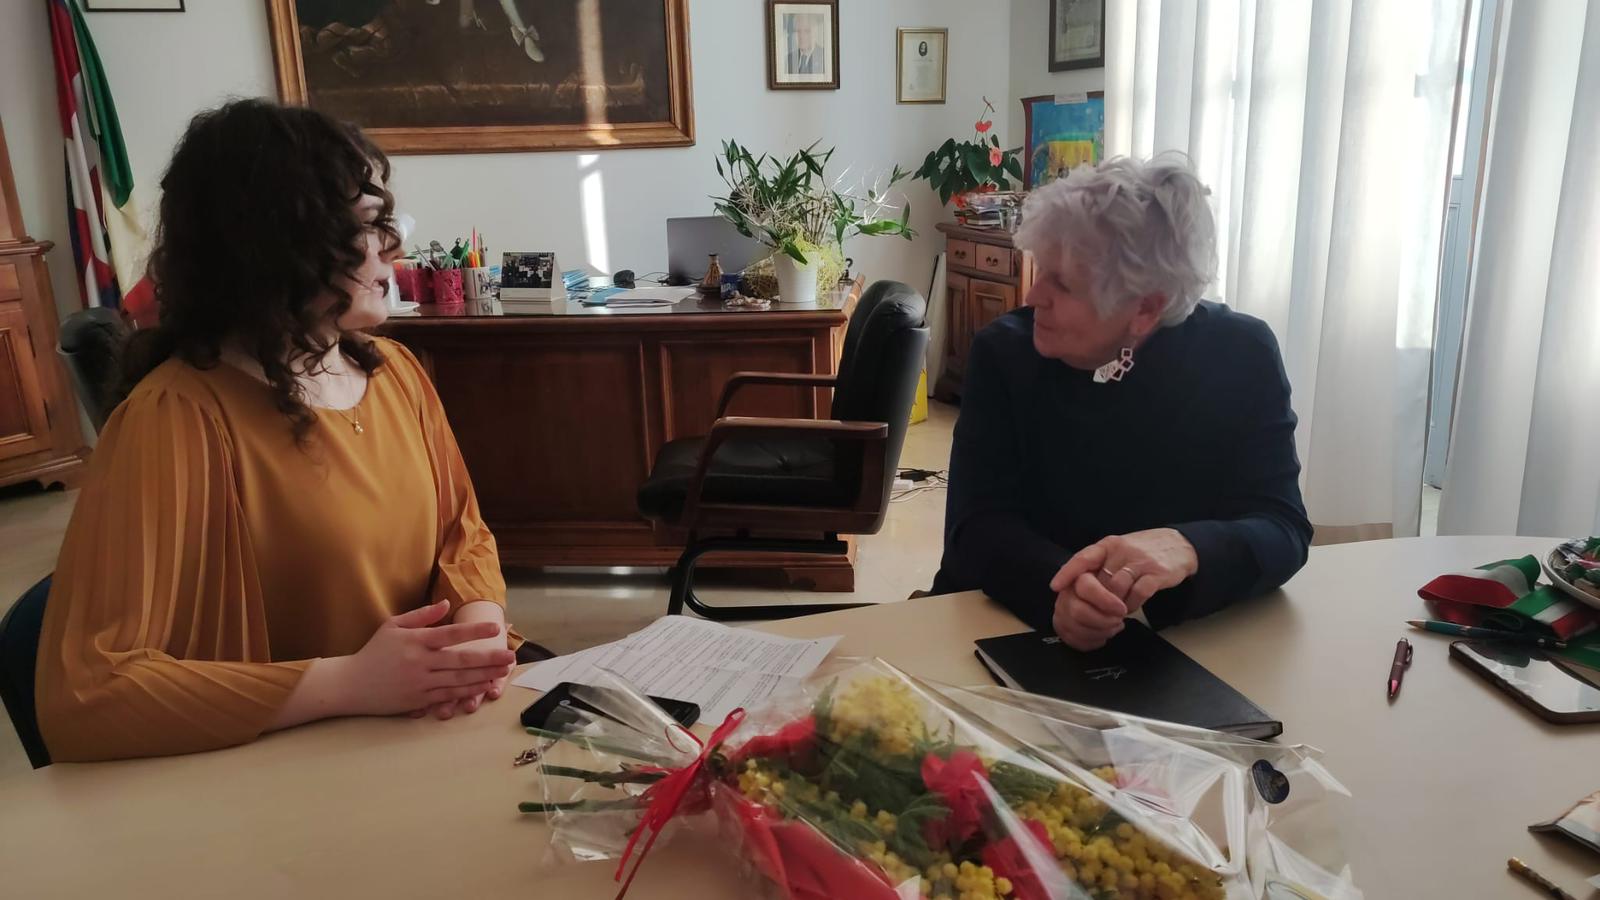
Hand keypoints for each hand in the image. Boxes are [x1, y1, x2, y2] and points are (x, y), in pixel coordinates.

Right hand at [338, 600, 515, 716]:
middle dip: (489, 658)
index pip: (450, 634)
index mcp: (415, 641)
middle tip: (510, 656)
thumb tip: (446, 604)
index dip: (475, 631)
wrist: (351, 684)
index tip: (495, 628)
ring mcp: (420, 683)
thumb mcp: (393, 626)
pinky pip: (448, 695)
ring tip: (503, 671)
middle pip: (461, 660)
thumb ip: (421, 615)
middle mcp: (420, 662)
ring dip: (484, 676)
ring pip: (459, 680)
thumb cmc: (374, 652)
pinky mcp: (418, 701)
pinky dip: (467, 691)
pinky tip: (483, 686)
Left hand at [1048, 529, 1198, 649]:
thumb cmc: (1141, 552)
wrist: (1179, 545)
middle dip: (1095, 600)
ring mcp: (1141, 562)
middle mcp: (1123, 551)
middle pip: (1099, 580)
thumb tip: (1075, 588)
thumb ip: (1099, 565)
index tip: (1055, 587)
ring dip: (1114, 605)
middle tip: (1096, 610)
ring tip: (1116, 609)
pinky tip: (1132, 606)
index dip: (1068, 572)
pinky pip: (1138, 594)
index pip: (1083, 557)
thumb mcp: (1117, 551)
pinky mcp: (1157, 574)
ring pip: (1117, 589)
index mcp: (1108, 545)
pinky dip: (1132, 605)